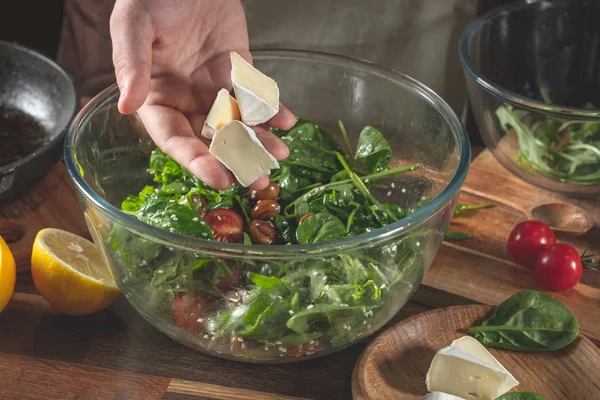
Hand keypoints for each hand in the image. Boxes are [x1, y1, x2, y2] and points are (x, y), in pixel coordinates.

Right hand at [110, 0, 294, 189]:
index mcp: (156, 97)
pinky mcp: (239, 72)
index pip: (174, 138)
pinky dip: (273, 110)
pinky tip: (287, 121)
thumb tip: (128, 105)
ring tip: (280, 154)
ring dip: (259, 140)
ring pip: (238, 123)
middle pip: (210, 140)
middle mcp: (186, 100)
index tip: (218, 178)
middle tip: (256, 179)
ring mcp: (214, 88)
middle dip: (234, 160)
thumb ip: (132, 64)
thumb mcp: (134, 25)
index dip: (195, 160)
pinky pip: (256, 97)